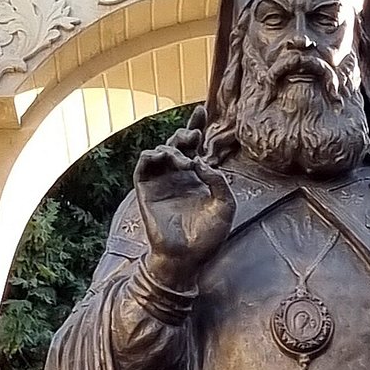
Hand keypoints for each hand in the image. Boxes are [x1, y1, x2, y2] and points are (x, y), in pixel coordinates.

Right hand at [135, 106, 234, 288]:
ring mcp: (161, 183)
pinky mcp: (146, 191)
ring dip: (171, 147)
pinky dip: (151, 156)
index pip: (196, 147)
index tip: (201, 110)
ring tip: (183, 157)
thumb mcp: (225, 207)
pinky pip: (143, 166)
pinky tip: (164, 157)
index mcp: (197, 178)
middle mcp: (178, 177)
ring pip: (160, 151)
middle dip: (185, 132)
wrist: (187, 259)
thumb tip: (203, 162)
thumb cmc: (208, 238)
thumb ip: (219, 182)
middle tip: (194, 135)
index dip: (196, 127)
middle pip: (178, 144)